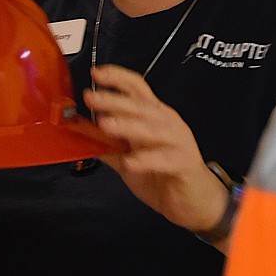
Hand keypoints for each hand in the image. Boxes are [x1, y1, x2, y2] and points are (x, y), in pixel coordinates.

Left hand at [85, 63, 226, 232]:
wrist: (196, 201)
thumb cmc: (163, 175)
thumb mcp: (129, 159)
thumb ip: (107, 145)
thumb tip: (80, 133)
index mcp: (154, 116)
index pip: (137, 88)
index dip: (118, 78)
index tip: (96, 73)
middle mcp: (166, 123)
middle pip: (140, 106)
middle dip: (114, 100)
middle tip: (92, 97)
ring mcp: (177, 141)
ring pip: (151, 129)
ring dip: (127, 125)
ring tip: (105, 124)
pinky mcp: (184, 164)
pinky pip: (164, 159)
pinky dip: (146, 159)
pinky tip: (130, 161)